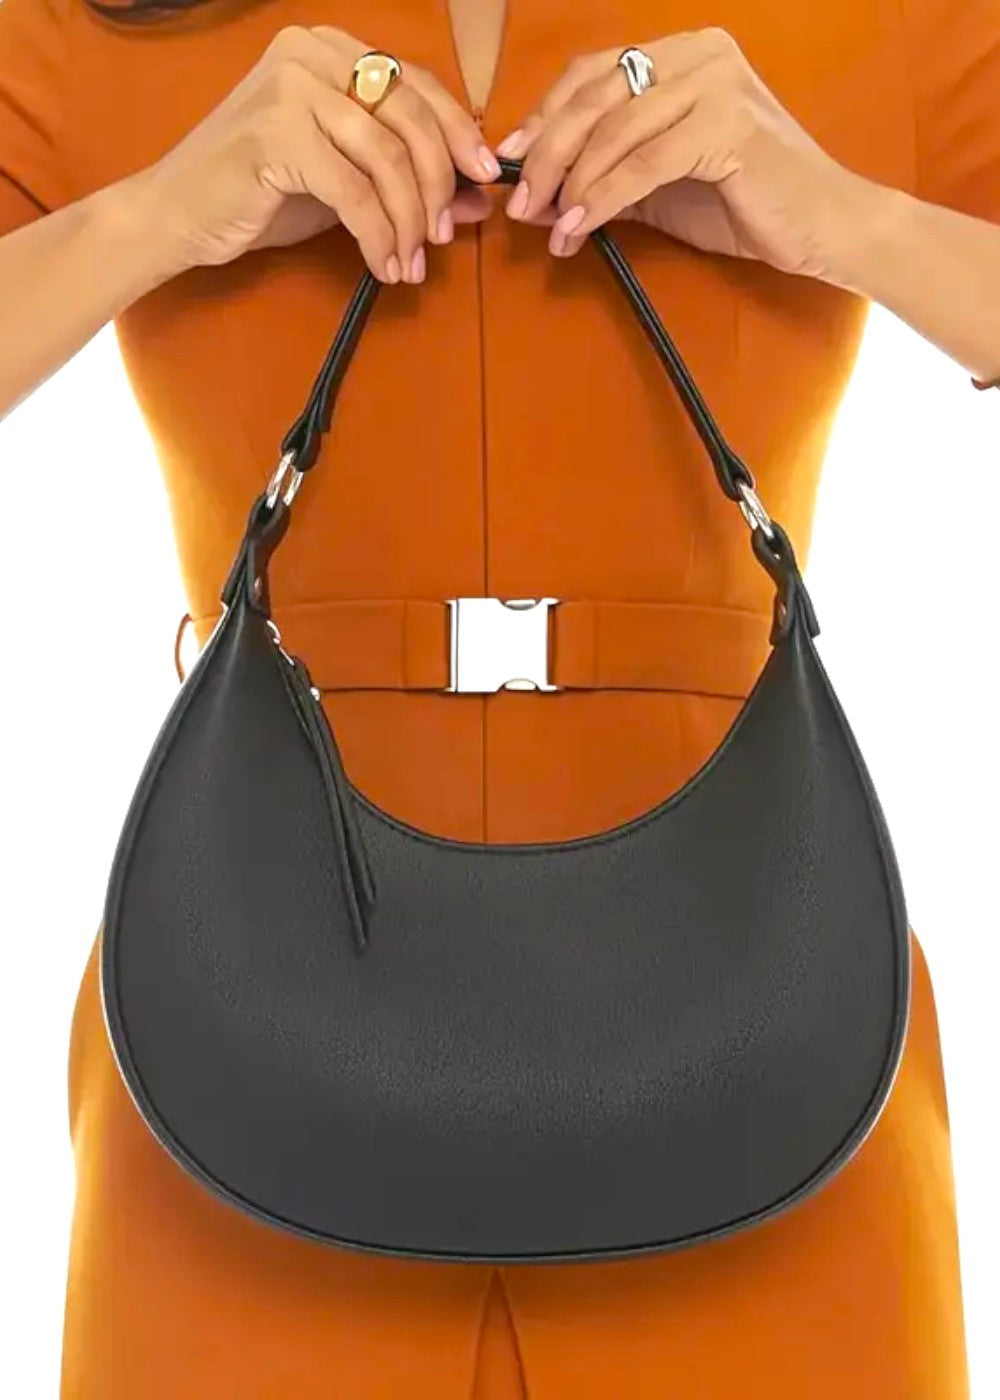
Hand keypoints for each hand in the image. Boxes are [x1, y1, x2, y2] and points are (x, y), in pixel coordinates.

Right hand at [121, 26, 498, 281]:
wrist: (177, 214)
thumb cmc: (258, 194)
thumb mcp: (345, 181)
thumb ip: (406, 180)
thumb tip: (477, 199)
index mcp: (329, 47)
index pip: (415, 84)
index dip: (457, 132)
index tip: (482, 178)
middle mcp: (312, 52)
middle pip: (410, 117)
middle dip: (437, 185)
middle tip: (445, 236)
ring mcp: (291, 87)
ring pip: (387, 157)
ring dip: (409, 219)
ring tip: (411, 261)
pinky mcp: (277, 133)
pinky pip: (355, 192)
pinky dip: (378, 236)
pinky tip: (384, 265)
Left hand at [496, 28, 869, 281]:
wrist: (823, 227)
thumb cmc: (746, 203)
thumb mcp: (661, 187)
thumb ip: (605, 180)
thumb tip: (537, 196)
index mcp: (683, 52)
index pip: (592, 75)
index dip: (543, 117)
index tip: (509, 161)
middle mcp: (699, 53)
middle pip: (594, 98)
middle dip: (546, 155)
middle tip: (520, 204)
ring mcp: (716, 84)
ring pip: (613, 131)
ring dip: (571, 185)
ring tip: (551, 229)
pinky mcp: (728, 126)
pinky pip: (643, 164)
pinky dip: (603, 199)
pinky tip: (580, 229)